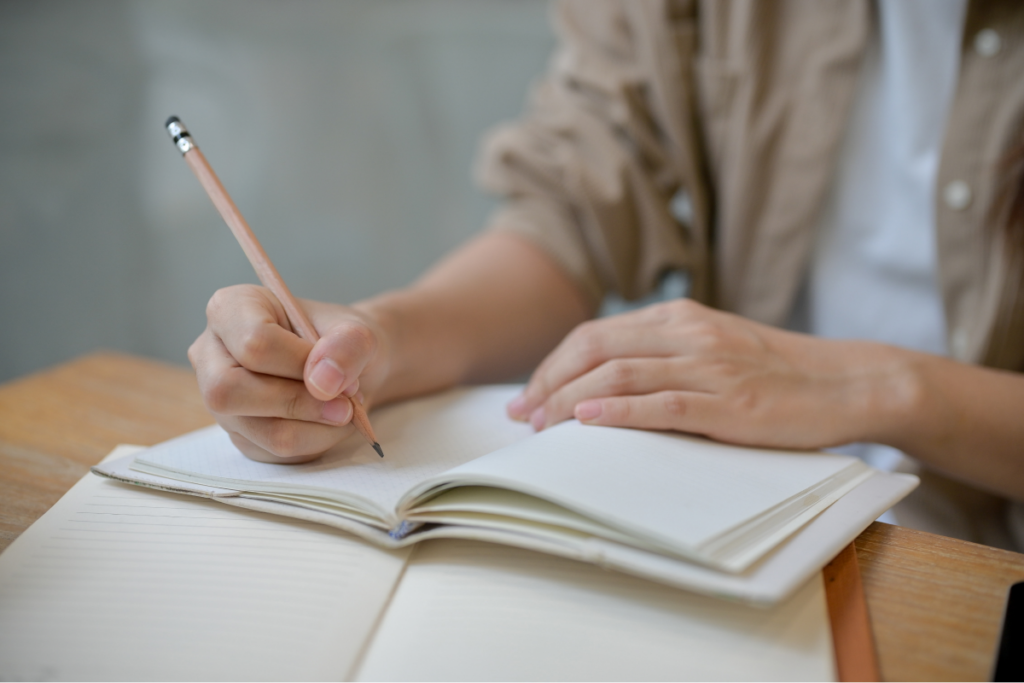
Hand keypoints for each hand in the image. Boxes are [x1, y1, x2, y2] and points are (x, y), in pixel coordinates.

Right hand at [188, 284, 389, 462]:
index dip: (299, 363)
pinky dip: (316, 441)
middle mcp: (212, 355)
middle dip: (298, 402)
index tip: (336, 371)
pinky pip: (278, 452)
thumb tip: (324, 381)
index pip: (252, 342)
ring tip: (344, 408)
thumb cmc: (341, 341)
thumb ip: (348, 346)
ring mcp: (221, 401)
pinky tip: (328, 421)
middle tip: (345, 403)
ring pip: (261, 430)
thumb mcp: (358, 331)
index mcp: (231, 308)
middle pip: (230, 392)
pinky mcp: (241, 436)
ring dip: (318, 426)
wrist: (347, 368)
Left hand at [506, 299, 911, 449]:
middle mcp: (688, 334)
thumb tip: (602, 383)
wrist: (846, 381)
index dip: (553, 364)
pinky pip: (663, 403)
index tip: (528, 395)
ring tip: (542, 425)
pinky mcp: (730, 401)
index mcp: (679, 318)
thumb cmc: (775, 371)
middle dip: (548, 382)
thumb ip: (663, 354)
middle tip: (522, 416)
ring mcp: (709, 366)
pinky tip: (589, 422)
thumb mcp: (713, 347)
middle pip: (595, 348)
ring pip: (620, 374)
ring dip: (570, 400)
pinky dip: (620, 411)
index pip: (595, 334)